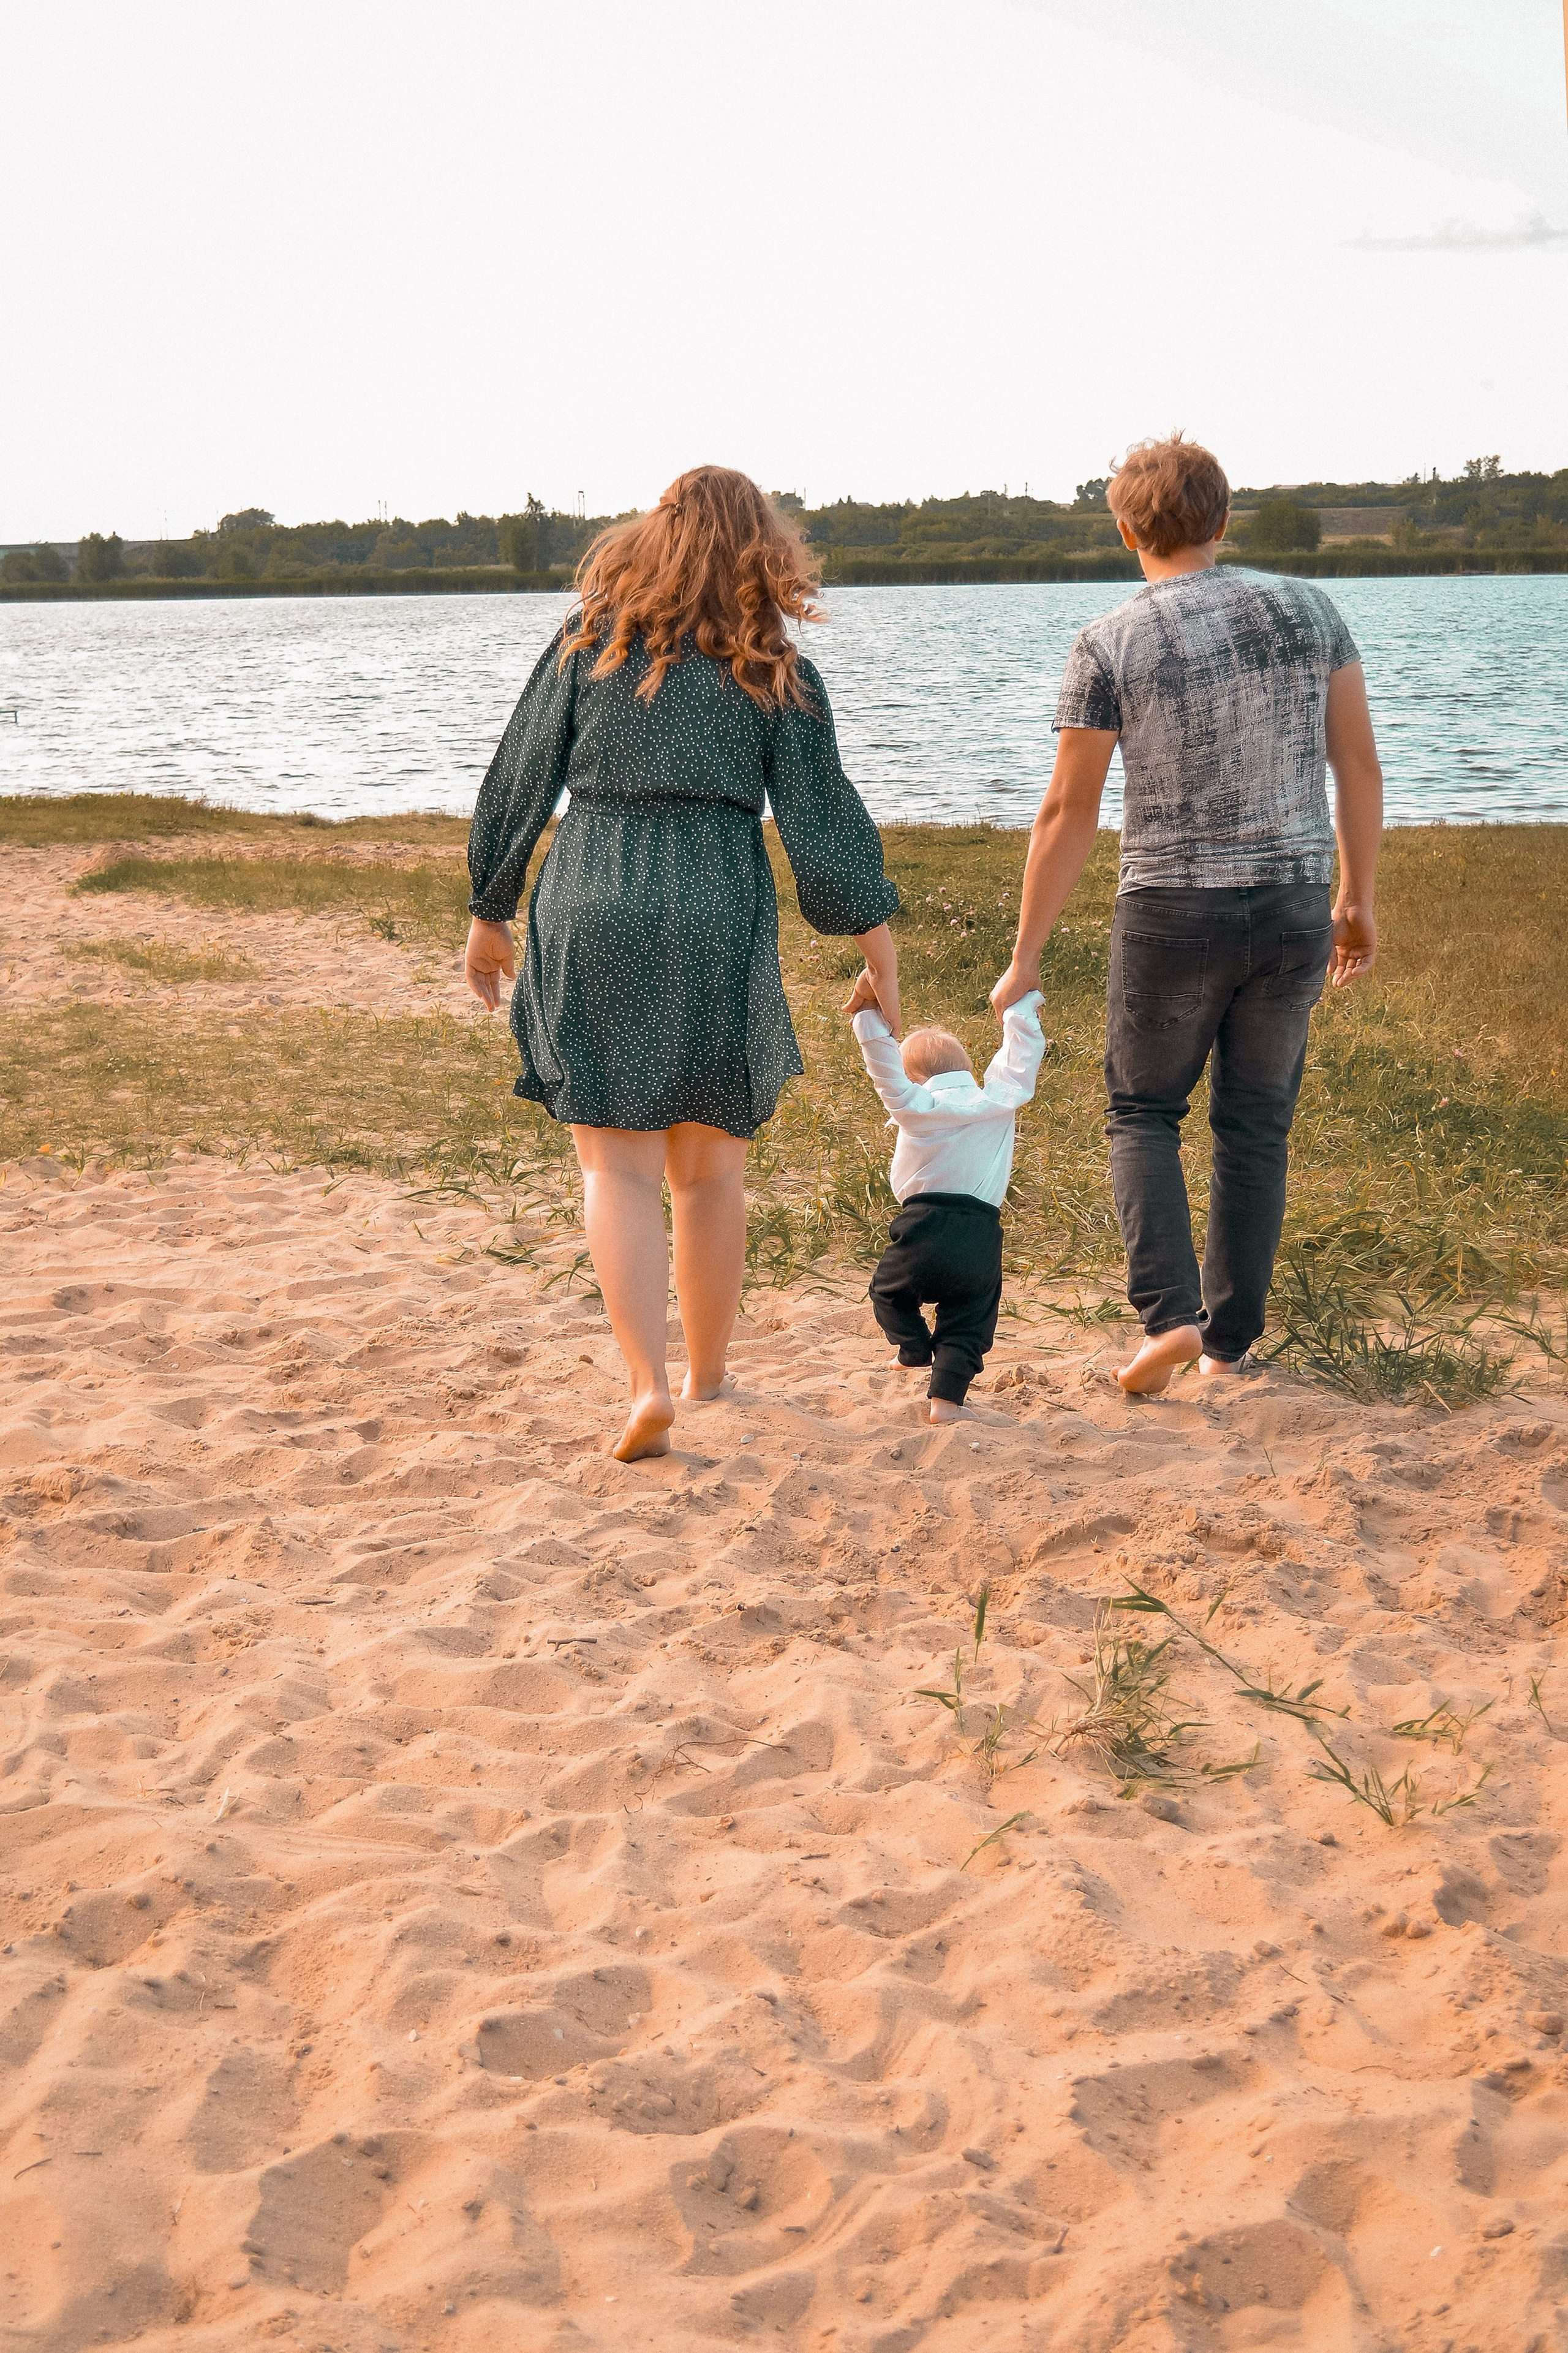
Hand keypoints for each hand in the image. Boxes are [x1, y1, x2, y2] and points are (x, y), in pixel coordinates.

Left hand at [465, 917, 516, 1009]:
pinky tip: (481, 994)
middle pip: (486, 985)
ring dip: (483, 994)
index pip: (494, 983)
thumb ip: (508, 967)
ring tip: (488, 1005)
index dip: (496, 994)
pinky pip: (471, 976)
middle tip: (492, 1009)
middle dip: (489, 997)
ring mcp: (477, 963)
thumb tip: (512, 978)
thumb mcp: (507, 955)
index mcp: (494, 965)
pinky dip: (475, 985)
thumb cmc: (502, 936)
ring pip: (478, 983)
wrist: (492, 923)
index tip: (499, 1005)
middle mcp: (485, 966)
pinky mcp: (470, 960)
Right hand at [847, 921, 900, 1036]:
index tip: (853, 1025)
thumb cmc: (870, 978)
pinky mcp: (893, 1014)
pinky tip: (888, 1043)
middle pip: (876, 1022)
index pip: (868, 1014)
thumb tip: (844, 1011)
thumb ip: (853, 1003)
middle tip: (859, 1036)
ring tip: (871, 1044)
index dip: (861, 1021)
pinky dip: (892, 1036)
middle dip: (868, 1029)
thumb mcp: (858, 993)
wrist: (880, 971)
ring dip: (879, 1035)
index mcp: (875, 1001)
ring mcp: (889, 1011)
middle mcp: (883, 1007)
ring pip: (885, 1026)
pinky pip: (895, 1028)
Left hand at [989, 959, 1038, 1019]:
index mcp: (1000, 994)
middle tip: (1026, 1022)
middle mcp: (995, 997)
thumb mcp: (1028, 989)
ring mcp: (996, 1000)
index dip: (1013, 1016)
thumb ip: (1030, 1000)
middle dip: (1015, 1020)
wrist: (1024, 966)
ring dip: (1014, 1022)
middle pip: (1004, 1015)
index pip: (1004, 1010)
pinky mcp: (1000, 1003)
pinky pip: (1003, 1019)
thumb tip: (1038, 1010)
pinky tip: (1020, 1025)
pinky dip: (1011, 1024)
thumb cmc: (1029, 974)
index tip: (1023, 1019)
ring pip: (1004, 1018)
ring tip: (1025, 1023)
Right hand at [1330, 902, 1375, 986]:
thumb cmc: (1337, 921)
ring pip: (1358, 968)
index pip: (1339, 967)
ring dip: (1351, 976)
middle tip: (1338, 984)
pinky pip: (1367, 962)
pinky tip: (1354, 972)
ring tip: (1344, 980)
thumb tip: (1330, 972)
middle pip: (1348, 969)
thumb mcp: (1329, 941)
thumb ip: (1330, 956)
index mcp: (1340, 950)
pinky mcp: (1370, 948)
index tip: (1332, 983)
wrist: (1349, 909)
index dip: (1336, 976)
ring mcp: (1361, 950)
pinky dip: (1362, 969)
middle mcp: (1351, 951)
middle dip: (1343, 978)